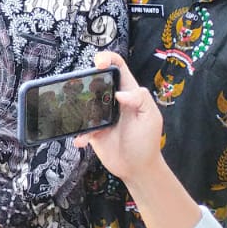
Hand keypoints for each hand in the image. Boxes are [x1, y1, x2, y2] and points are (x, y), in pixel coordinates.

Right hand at [75, 52, 163, 182]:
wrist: (137, 169)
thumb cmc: (147, 142)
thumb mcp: (151, 118)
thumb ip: (141, 99)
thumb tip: (119, 93)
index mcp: (128, 92)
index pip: (117, 67)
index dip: (107, 58)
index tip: (97, 63)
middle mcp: (112, 100)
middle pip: (95, 80)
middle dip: (85, 81)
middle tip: (80, 89)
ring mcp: (100, 115)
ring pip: (82, 101)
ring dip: (76, 106)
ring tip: (77, 115)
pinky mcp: (91, 130)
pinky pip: (78, 125)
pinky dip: (77, 132)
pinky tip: (81, 140)